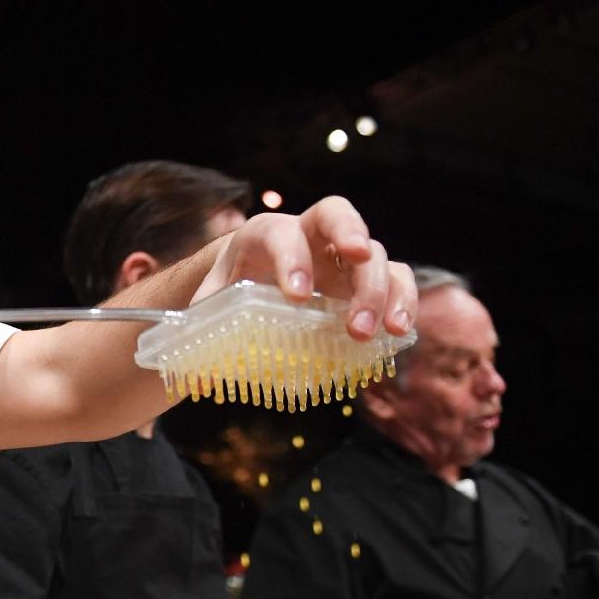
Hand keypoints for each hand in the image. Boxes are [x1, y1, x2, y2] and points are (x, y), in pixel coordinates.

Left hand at [195, 196, 415, 341]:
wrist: (252, 281)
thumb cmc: (232, 290)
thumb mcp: (212, 304)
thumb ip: (204, 331)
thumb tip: (195, 381)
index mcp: (265, 233)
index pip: (280, 231)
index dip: (291, 258)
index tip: (296, 296)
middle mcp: (310, 233)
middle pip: (338, 216)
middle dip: (350, 243)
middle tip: (351, 281)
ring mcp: (343, 254)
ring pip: (376, 252)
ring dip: (379, 290)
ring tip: (372, 332)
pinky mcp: (367, 277)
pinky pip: (397, 279)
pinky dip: (402, 302)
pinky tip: (398, 334)